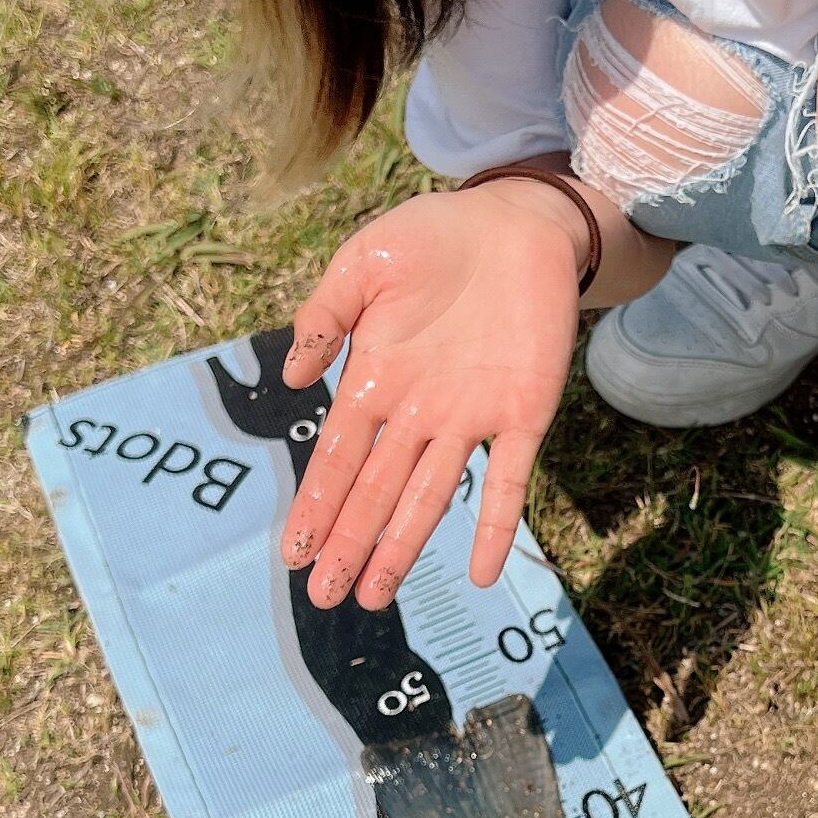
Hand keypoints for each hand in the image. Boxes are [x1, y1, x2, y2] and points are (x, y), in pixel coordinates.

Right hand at [279, 181, 582, 606]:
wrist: (517, 219)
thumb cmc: (434, 238)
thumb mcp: (364, 263)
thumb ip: (325, 316)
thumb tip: (293, 378)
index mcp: (376, 379)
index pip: (339, 457)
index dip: (318, 505)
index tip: (295, 553)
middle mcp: (419, 411)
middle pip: (377, 491)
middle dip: (351, 543)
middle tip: (326, 597)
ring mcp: (471, 416)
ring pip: (431, 496)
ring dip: (403, 546)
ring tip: (376, 595)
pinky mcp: (525, 412)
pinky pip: (511, 479)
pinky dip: (497, 525)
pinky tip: (482, 572)